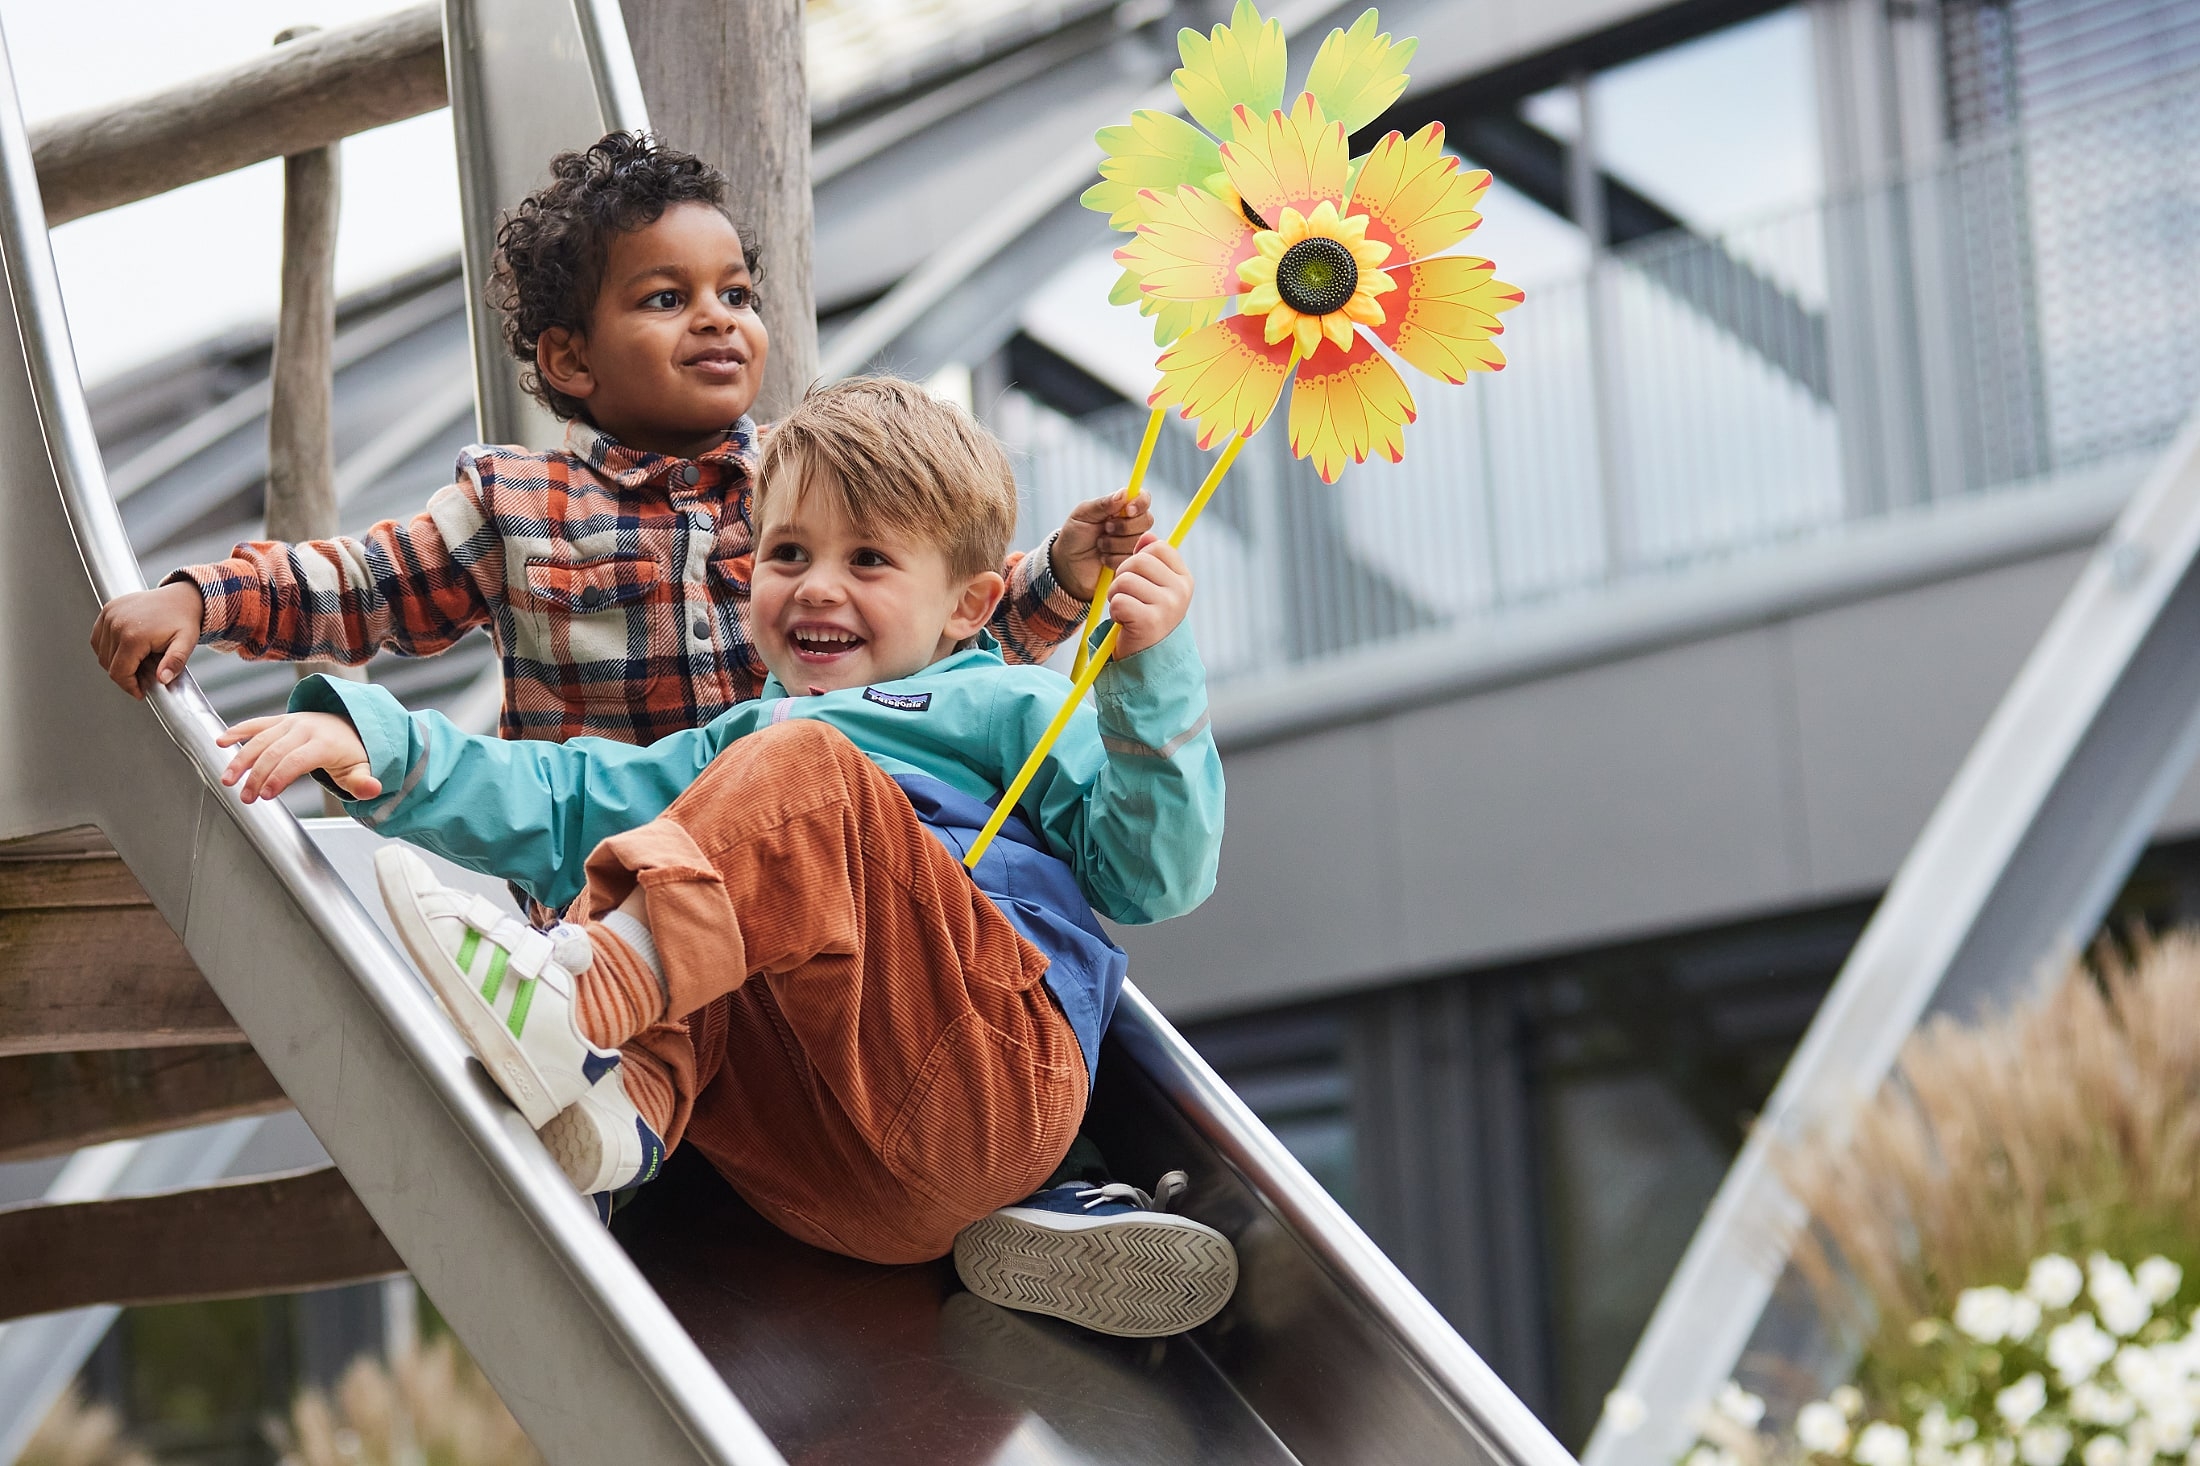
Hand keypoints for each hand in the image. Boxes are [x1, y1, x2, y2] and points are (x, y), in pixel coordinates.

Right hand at [90, 582, 204, 697]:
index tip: (141, 693)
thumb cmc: (184, 620)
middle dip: (126, 676)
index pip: (119, 672)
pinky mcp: (107, 610)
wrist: (181, 597)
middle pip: (109, 664)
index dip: (129, 687)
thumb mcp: (186, 643)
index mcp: (133, 635)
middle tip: (145, 677)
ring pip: (102, 653)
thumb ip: (175, 662)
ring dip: (116, 662)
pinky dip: (108, 649)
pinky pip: (99, 638)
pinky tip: (128, 650)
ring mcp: (109, 615)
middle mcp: (116, 624)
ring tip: (139, 662)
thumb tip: (163, 679)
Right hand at [216, 712, 380, 804]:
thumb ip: (364, 782)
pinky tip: (221, 742)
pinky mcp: (280, 721)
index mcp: (323, 742)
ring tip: (227, 780)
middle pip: (274, 752)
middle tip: (245, 797)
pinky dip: (238, 731)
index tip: (266, 796)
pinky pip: (257, 724)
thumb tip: (373, 789)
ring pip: (260, 739)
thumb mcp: (362, 769)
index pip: (297, 760)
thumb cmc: (353, 753)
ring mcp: (290, 722)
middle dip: (257, 775)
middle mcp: (304, 728)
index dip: (280, 777)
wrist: (351, 726)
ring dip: (240, 759)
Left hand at [1050, 488, 1158, 602]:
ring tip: (1099, 545)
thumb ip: (1103, 504)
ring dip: (1115, 544)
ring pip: (1139, 541)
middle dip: (1123, 527)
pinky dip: (1114, 559)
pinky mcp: (1132, 563)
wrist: (1069, 565)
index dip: (1139, 503)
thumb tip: (1124, 493)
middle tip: (1105, 529)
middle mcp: (1132, 524)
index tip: (1127, 510)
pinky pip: (1133, 559)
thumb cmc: (1075, 536)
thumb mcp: (1083, 515)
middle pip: (1147, 520)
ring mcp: (1134, 544)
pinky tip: (1104, 559)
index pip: (1144, 498)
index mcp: (1122, 507)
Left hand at [1107, 533, 1192, 658]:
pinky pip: (1119, 601)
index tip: (1139, 579)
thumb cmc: (1147, 619)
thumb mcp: (1154, 588)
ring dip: (1116, 595)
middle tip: (1126, 596)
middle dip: (1122, 576)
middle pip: (1138, 561)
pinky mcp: (1149, 622)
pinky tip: (1124, 622)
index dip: (1139, 559)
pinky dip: (1115, 611)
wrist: (1148, 660)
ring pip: (1125, 580)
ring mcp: (1167, 606)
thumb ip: (1151, 561)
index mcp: (1184, 579)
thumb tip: (1146, 534)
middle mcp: (1180, 591)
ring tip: (1125, 610)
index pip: (1157, 547)